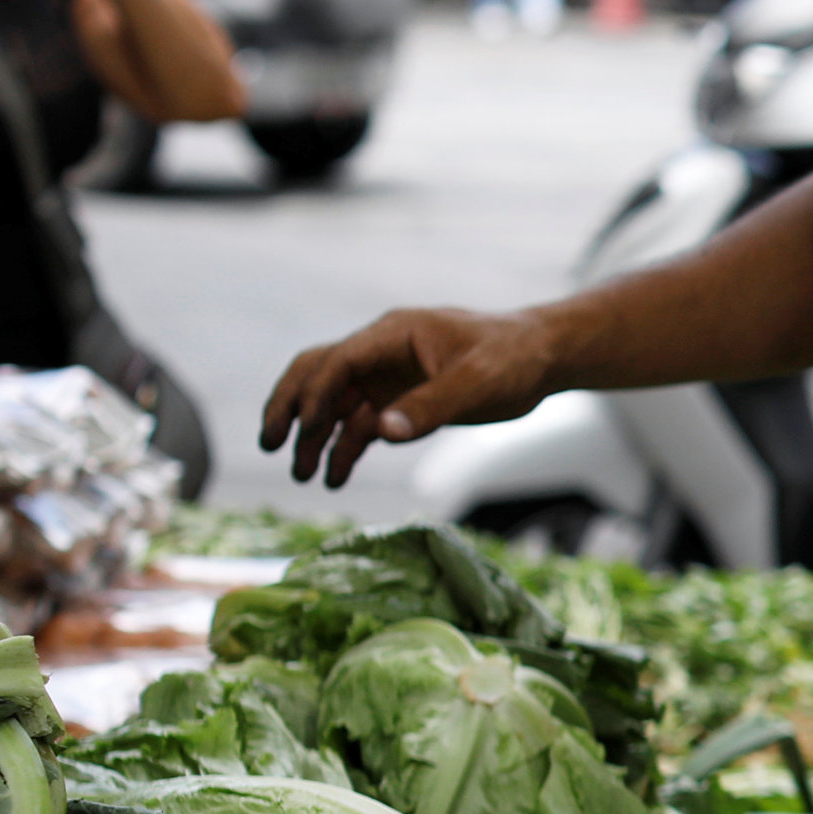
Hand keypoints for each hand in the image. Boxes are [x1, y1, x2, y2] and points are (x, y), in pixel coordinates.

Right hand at [260, 306, 559, 486]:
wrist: (542, 358)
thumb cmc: (513, 358)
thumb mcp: (479, 382)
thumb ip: (432, 406)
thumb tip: (383, 431)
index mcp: (395, 334)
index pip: (338, 360)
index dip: (316, 393)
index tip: (306, 429)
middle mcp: (382, 353)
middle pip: (319, 375)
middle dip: (291, 408)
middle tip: (270, 444)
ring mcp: (388, 378)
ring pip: (335, 405)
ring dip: (314, 437)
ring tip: (301, 475)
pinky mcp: (401, 402)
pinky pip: (361, 425)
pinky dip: (345, 449)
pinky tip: (333, 479)